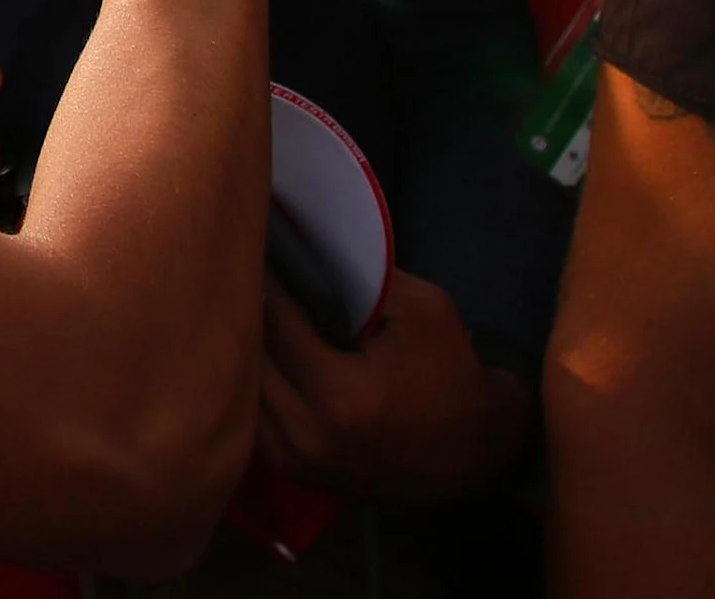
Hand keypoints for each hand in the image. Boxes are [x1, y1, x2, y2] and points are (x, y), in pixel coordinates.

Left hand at [255, 270, 527, 503]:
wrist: (474, 450)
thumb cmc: (452, 371)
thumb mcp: (423, 309)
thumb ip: (360, 280)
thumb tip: (303, 248)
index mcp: (342, 394)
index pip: (277, 324)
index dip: (262, 281)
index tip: (250, 244)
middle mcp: (309, 434)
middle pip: (249, 358)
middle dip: (244, 311)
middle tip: (241, 269)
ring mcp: (297, 459)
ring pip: (242, 391)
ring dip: (242, 348)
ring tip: (245, 307)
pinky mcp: (294, 471)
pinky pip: (250, 418)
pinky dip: (250, 385)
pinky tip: (258, 352)